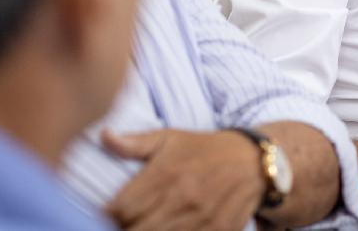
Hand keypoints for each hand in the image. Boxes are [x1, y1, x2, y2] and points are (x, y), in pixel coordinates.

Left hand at [103, 128, 263, 230]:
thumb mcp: (170, 138)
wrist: (253, 161)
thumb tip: (104, 136)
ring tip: (149, 222)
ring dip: (150, 230)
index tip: (106, 213)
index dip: (107, 215)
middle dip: (125, 227)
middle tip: (127, 220)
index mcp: (166, 174)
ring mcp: (201, 218)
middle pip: (135, 229)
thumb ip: (135, 143)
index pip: (120, 209)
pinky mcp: (218, 230)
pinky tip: (171, 226)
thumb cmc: (205, 149)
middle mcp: (182, 197)